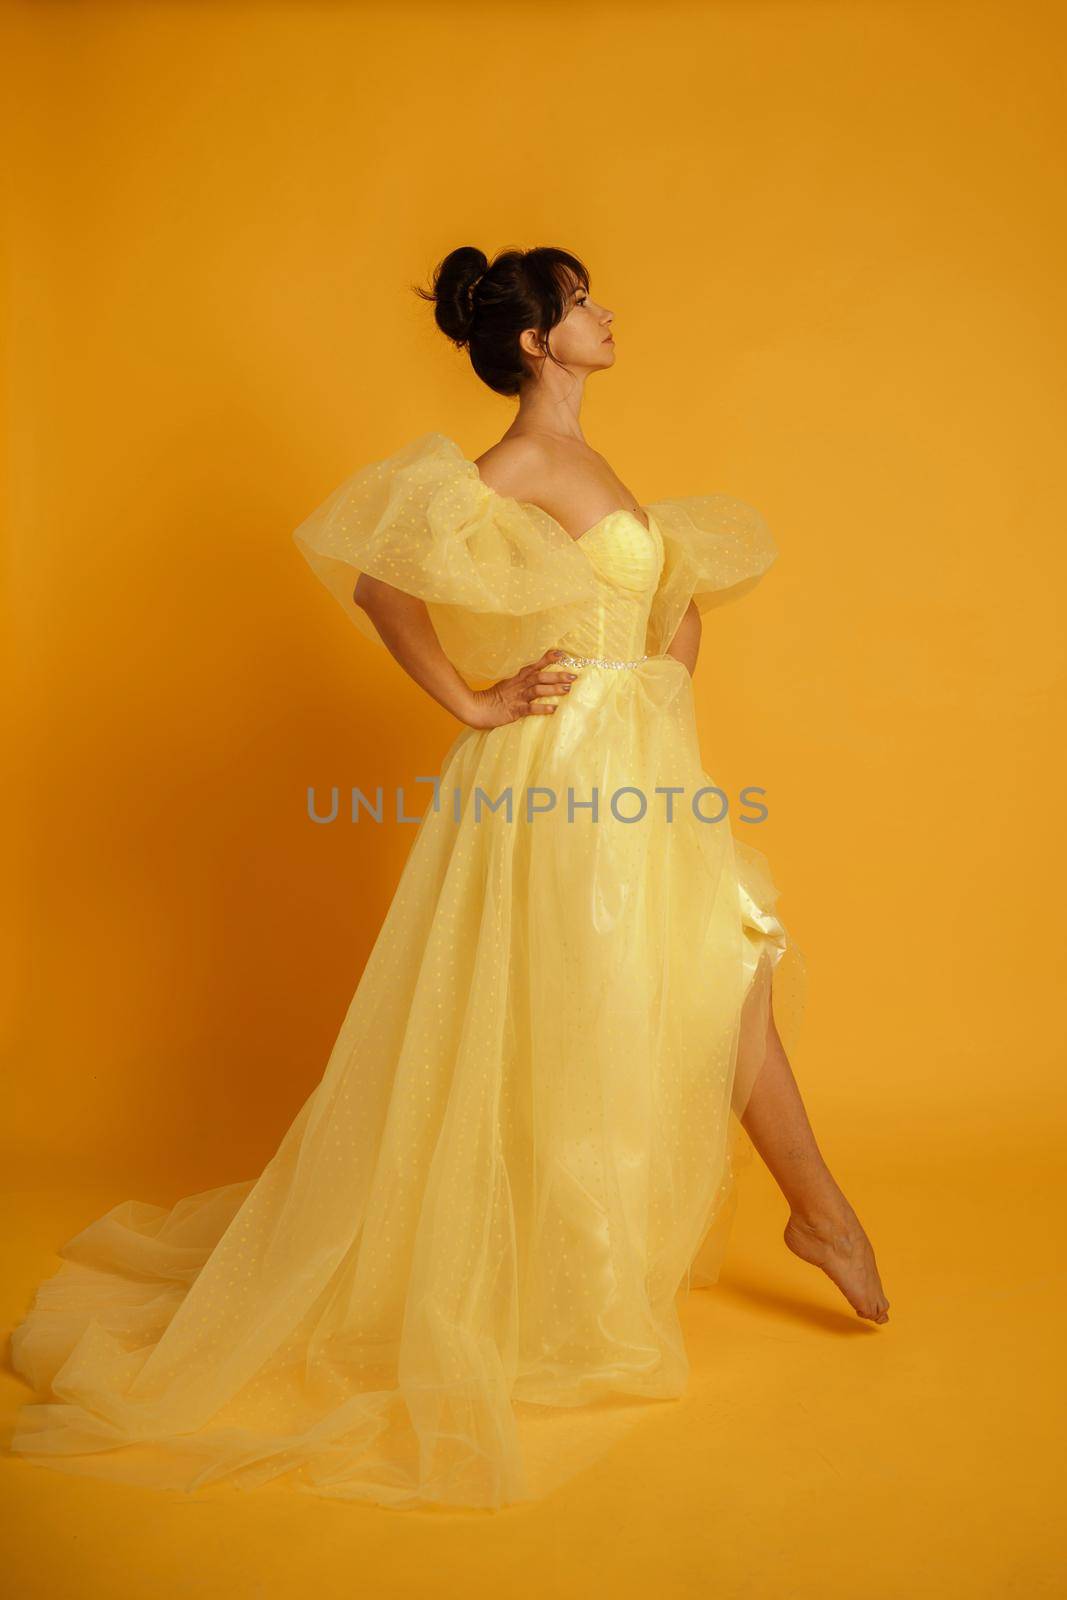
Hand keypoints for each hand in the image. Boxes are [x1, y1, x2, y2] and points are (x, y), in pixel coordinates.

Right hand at [464, 649, 578, 729]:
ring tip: (568, 690)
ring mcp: (517, 697)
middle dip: (557, 675)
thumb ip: (521, 681)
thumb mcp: (507, 684)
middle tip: (573, 676)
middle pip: (540, 676)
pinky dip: (542, 708)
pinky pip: (531, 708)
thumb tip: (537, 678)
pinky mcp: (515, 710)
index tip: (562, 654)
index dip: (548, 659)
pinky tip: (553, 709)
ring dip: (553, 689)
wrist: (477, 708)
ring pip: (538, 690)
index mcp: (518, 677)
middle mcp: (519, 685)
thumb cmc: (493, 698)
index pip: (535, 664)